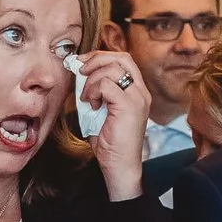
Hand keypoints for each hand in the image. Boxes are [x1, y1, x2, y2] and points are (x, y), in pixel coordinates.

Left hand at [74, 48, 153, 201]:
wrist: (119, 164)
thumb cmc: (110, 141)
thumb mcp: (101, 109)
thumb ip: (97, 91)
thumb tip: (80, 73)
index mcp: (137, 91)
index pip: (124, 60)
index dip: (101, 56)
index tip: (82, 63)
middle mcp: (141, 92)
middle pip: (121, 58)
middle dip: (96, 59)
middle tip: (79, 70)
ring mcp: (137, 98)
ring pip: (112, 69)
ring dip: (91, 80)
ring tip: (87, 98)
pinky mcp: (129, 106)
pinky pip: (106, 85)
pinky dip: (93, 91)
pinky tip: (92, 105)